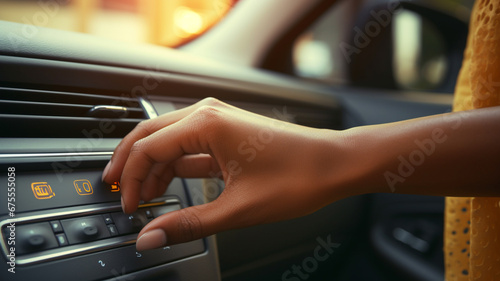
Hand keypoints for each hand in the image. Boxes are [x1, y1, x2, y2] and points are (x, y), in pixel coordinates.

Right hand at [102, 98, 351, 250]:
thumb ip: (189, 224)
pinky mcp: (226, 132)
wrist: (333, 164)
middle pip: (150, 136)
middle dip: (130, 166)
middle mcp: (208, 114)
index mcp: (206, 124)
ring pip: (168, 141)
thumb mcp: (238, 209)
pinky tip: (171, 186)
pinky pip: (189, 146)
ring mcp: (217, 121)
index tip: (129, 206)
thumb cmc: (297, 177)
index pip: (147, 149)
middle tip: (119, 193)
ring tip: (147, 198)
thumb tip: (152, 237)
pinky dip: (175, 166)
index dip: (130, 180)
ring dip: (154, 168)